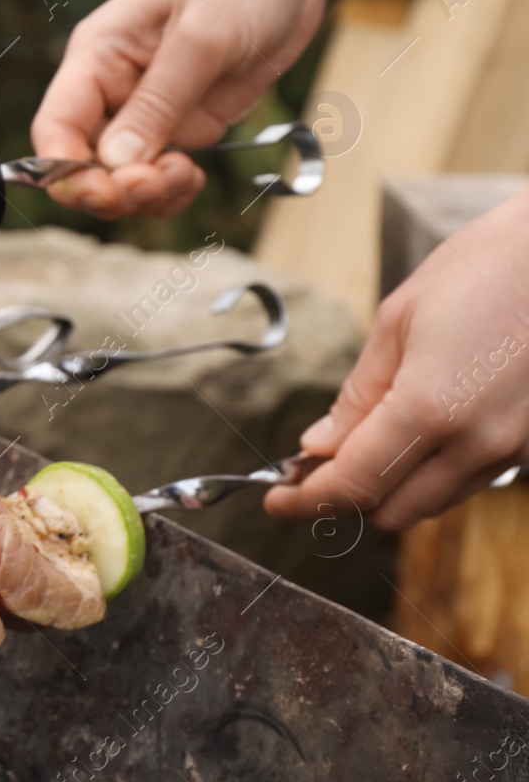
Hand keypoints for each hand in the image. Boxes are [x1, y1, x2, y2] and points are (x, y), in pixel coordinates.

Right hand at [30, 0, 328, 218]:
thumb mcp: (201, 37)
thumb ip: (157, 104)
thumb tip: (115, 166)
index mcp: (96, 58)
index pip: (55, 130)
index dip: (68, 172)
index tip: (109, 191)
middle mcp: (112, 89)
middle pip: (85, 165)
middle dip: (116, 189)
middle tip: (162, 182)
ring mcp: (148, 110)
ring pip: (123, 178)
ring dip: (148, 195)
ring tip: (186, 177)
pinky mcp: (184, 121)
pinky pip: (162, 174)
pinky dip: (173, 188)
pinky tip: (194, 178)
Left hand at [265, 191, 528, 529]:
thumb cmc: (481, 271)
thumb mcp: (397, 322)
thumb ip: (358, 397)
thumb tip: (319, 446)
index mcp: (430, 410)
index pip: (354, 483)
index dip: (308, 500)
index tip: (276, 500)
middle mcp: (477, 443)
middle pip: (392, 510)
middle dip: (343, 499)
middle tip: (310, 471)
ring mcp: (513, 448)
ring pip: (432, 502)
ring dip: (388, 490)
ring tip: (354, 453)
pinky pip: (467, 481)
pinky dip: (428, 475)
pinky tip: (408, 441)